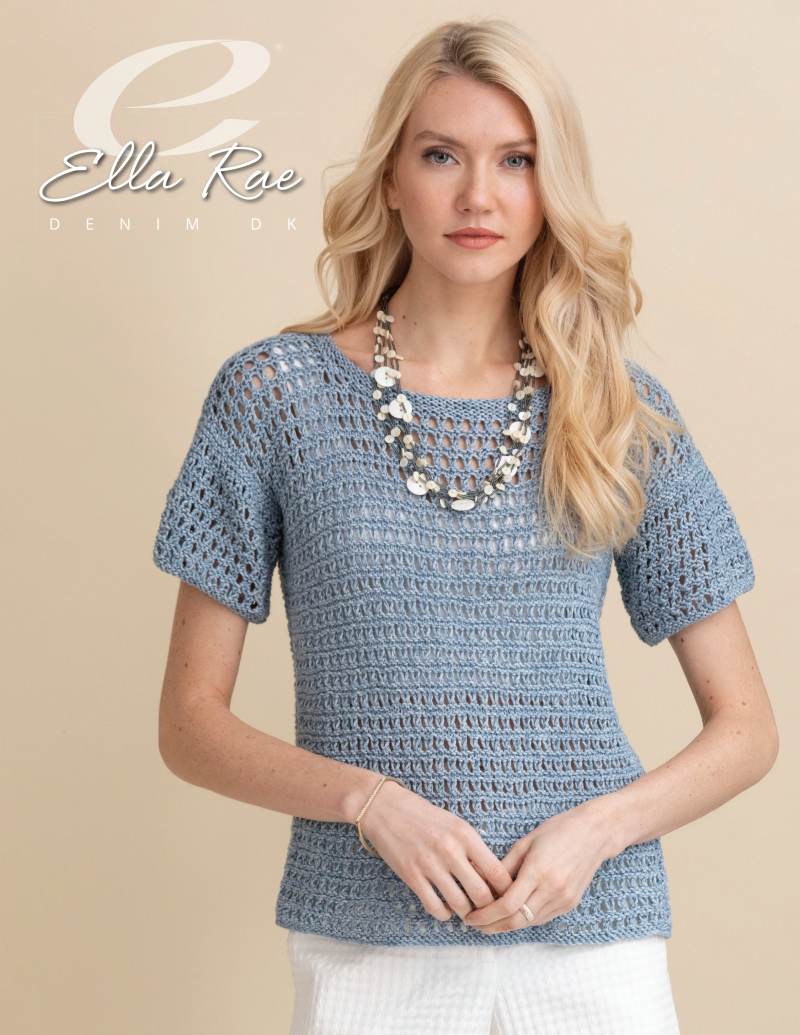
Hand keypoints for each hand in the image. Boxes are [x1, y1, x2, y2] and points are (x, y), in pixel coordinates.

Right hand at [359, 780, 514, 921]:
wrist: (385, 808)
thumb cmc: (424, 816)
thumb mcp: (455, 825)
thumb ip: (473, 849)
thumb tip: (492, 879)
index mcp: (465, 835)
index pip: (497, 871)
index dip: (505, 890)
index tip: (506, 897)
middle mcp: (450, 850)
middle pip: (482, 894)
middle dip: (488, 907)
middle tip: (488, 911)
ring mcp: (430, 864)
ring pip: (460, 905)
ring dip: (466, 913)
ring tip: (468, 912)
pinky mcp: (412, 876)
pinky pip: (435, 907)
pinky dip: (444, 914)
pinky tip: (446, 909)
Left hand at [462, 802, 615, 934]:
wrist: (595, 834)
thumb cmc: (558, 830)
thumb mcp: (526, 842)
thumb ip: (504, 865)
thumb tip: (481, 880)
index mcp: (538, 871)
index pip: (507, 905)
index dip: (485, 915)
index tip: (470, 916)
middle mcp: (552, 890)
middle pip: (516, 920)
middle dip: (492, 926)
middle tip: (474, 924)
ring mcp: (563, 900)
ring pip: (529, 923)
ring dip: (506, 926)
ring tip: (488, 921)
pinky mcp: (570, 904)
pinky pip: (541, 918)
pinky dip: (524, 920)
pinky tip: (511, 915)